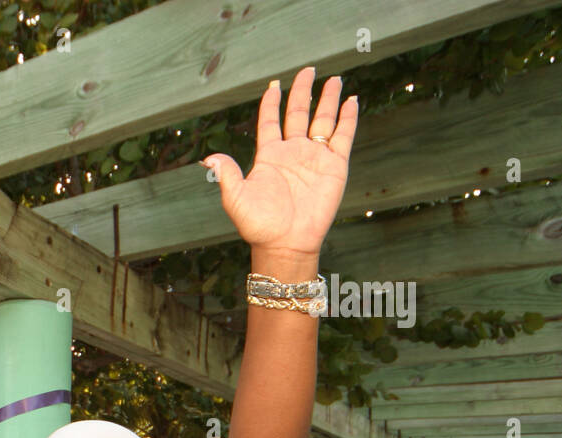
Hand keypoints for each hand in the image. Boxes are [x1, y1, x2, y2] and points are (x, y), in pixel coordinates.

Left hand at [203, 66, 357, 257]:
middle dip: (303, 91)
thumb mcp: (236, 198)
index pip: (271, 121)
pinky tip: (352, 101)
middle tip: (308, 69)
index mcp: (269, 156)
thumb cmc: (259, 225)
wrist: (286, 243)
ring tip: (334, 79)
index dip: (272, 103)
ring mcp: (314, 158)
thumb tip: (209, 157)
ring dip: (328, 100)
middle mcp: (292, 153)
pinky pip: (343, 136)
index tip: (275, 84)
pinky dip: (348, 118)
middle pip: (298, 113)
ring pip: (323, 121)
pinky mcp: (334, 166)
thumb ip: (226, 174)